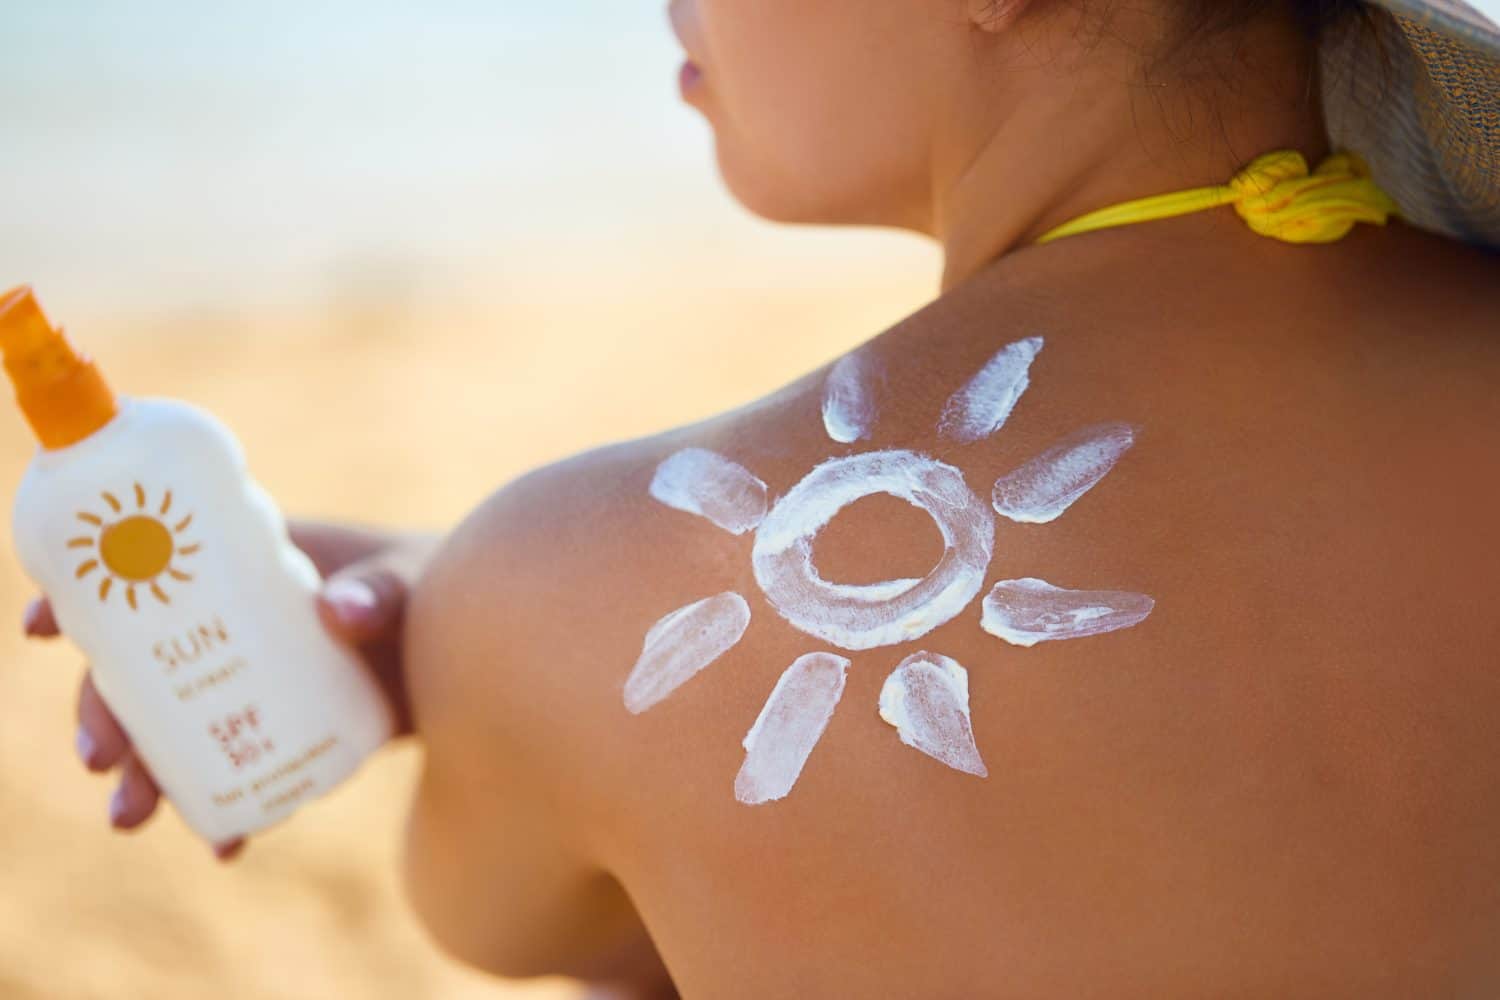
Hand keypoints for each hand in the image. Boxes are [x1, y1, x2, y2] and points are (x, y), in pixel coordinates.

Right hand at [22, 518, 436, 861]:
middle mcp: (235, 626)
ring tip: (132, 819)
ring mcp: (255, 683)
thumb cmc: (438, 590)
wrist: (480, 649)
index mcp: (246, 567)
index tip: (44, 625)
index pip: (150, 570)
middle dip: (106, 713)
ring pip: (178, 730)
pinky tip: (227, 842)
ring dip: (146, 775)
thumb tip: (341, 612)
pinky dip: (224, 810)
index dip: (87, 594)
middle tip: (99, 760)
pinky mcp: (283, 732)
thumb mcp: (412, 584)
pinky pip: (237, 773)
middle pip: (144, 668)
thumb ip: (383, 592)